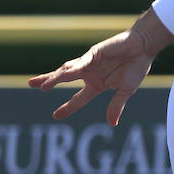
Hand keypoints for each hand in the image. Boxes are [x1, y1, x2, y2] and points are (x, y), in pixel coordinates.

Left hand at [28, 27, 158, 124]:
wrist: (143, 48)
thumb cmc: (136, 67)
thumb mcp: (125, 91)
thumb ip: (116, 106)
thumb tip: (112, 124)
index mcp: (97, 85)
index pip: (78, 99)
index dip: (67, 107)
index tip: (55, 115)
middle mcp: (89, 74)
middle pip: (63, 79)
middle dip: (48, 82)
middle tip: (31, 84)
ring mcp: (89, 63)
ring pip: (67, 71)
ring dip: (54, 77)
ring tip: (42, 85)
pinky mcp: (92, 54)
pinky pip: (80, 63)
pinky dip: (71, 70)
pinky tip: (62, 75)